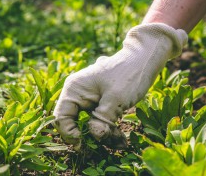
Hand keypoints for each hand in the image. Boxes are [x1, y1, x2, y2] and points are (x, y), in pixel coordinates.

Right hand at [53, 23, 186, 149]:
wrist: (144, 59)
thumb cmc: (128, 74)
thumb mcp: (115, 99)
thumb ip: (102, 120)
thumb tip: (94, 137)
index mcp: (74, 90)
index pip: (61, 118)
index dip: (69, 134)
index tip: (84, 145)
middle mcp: (78, 94)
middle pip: (74, 123)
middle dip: (88, 137)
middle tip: (102, 147)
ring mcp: (90, 99)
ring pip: (90, 124)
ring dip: (104, 136)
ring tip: (121, 144)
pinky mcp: (100, 103)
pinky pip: (100, 121)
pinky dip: (110, 130)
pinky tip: (122, 141)